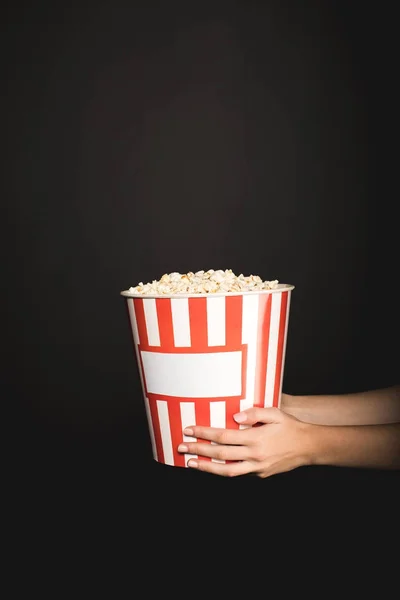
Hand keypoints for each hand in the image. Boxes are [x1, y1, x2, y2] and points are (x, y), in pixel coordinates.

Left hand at [177, 406, 315, 477]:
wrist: (309, 447)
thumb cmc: (290, 426)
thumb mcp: (275, 413)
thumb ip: (254, 413)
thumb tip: (234, 415)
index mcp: (256, 438)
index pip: (223, 436)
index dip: (204, 433)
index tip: (189, 430)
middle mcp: (254, 455)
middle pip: (219, 454)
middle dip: (198, 450)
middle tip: (181, 447)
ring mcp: (257, 467)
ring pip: (226, 471)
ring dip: (206, 468)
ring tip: (190, 463)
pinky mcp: (260, 474)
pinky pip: (238, 473)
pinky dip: (223, 470)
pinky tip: (212, 466)